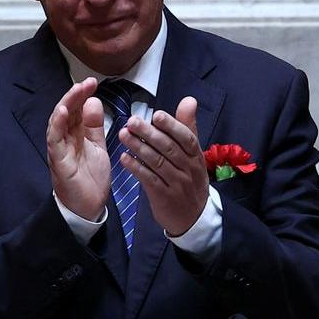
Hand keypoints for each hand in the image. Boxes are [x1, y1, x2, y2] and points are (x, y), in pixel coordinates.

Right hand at [46, 77, 109, 219]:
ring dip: (67, 104)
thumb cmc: (90, 179)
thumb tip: (93, 101)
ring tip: (77, 90)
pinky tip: (63, 111)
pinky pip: (54, 139)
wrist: (88, 207)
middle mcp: (65, 139)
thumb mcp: (97, 146)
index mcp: (75, 135)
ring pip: (58, 121)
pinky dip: (56, 124)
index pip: (77, 110)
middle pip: (67, 111)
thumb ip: (95, 126)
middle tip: (88, 82)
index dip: (83, 95)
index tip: (93, 82)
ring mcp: (59, 148)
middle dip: (76, 95)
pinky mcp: (57, 160)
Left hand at [117, 96, 209, 235]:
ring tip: (123, 135)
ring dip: (139, 147)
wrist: (192, 218)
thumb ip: (187, 127)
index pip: (186, 138)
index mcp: (195, 156)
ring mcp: (177, 184)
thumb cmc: (188, 179)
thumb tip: (189, 100)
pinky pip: (149, 180)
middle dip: (149, 133)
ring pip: (157, 163)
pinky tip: (124, 158)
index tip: (156, 114)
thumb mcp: (193, 154)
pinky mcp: (164, 197)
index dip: (172, 126)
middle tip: (131, 121)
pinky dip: (136, 168)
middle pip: (169, 148)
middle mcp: (188, 169)